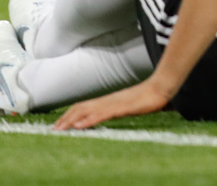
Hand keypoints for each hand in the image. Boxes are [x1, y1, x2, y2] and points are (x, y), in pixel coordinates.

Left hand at [53, 79, 172, 129]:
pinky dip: (88, 120)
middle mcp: (108, 100)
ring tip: (60, 129)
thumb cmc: (149, 96)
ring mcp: (114, 103)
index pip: (84, 105)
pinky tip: (80, 126)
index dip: (70, 114)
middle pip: (81, 107)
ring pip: (87, 111)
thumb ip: (119, 108)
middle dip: (66, 118)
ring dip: (72, 120)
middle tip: (53, 129)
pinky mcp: (121, 107)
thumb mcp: (130, 104)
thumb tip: (111, 113)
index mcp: (109, 100)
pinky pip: (102, 115)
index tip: (59, 123)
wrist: (162, 87)